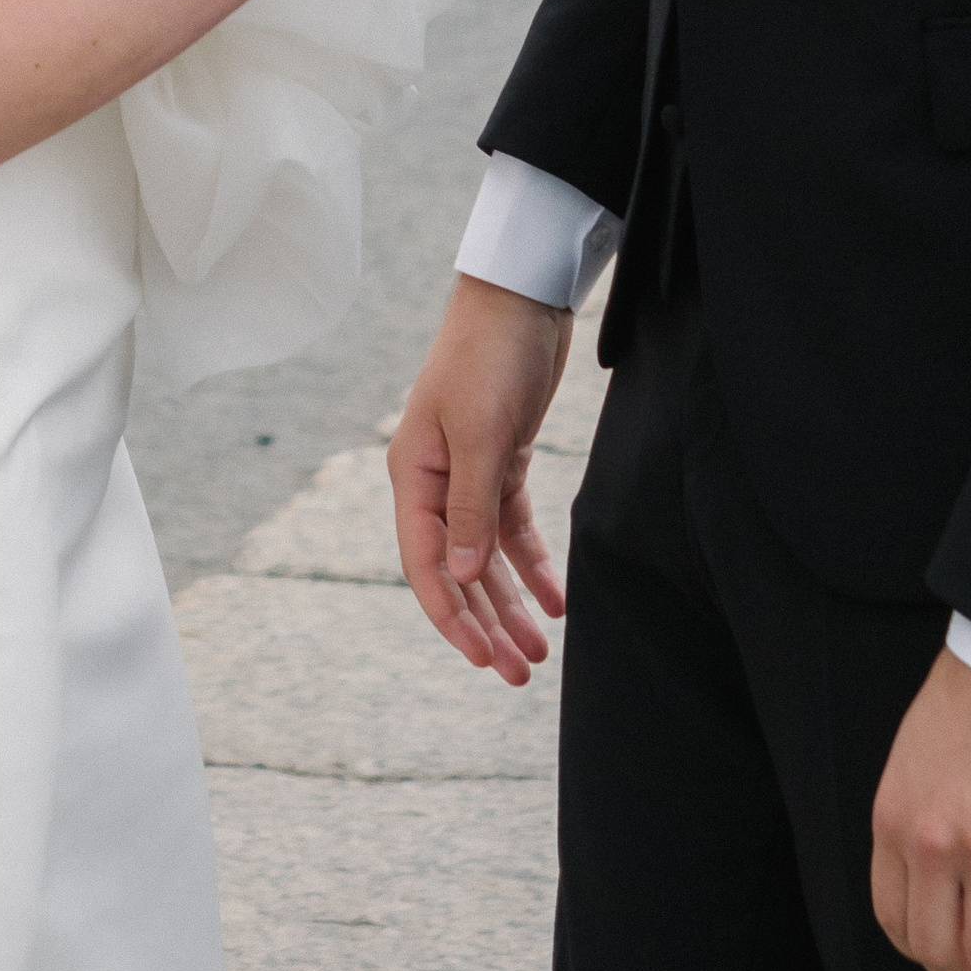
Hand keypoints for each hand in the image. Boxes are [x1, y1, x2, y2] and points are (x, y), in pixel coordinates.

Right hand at [387, 273, 572, 685]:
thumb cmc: (490, 356)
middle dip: (485, 624)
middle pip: (457, 571)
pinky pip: (513, 528)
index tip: (482, 660)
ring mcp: (470, 473)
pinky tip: (556, 599)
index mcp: (414, 476)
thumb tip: (461, 578)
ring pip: (487, 558)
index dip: (451, 617)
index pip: (427, 565)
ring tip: (539, 652)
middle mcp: (436, 481)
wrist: (524, 296)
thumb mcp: (480, 433)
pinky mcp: (504, 461)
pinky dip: (533, 564)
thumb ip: (470, 507)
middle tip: (519, 674)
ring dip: (510, 604)